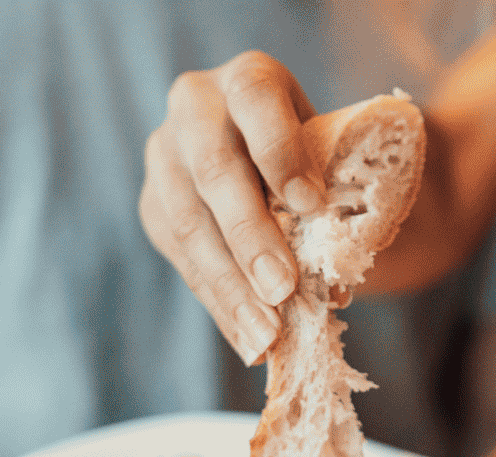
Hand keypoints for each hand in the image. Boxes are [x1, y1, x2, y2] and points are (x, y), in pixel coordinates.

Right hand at [140, 51, 323, 364]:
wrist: (278, 161)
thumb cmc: (324, 160)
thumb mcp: (339, 159)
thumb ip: (342, 197)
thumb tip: (335, 281)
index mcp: (250, 79)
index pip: (257, 102)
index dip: (281, 152)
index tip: (311, 205)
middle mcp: (195, 106)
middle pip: (216, 170)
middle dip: (251, 236)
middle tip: (283, 289)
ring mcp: (164, 156)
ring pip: (187, 222)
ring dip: (230, 285)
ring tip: (266, 334)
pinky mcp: (153, 205)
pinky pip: (182, 259)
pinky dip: (219, 303)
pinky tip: (247, 338)